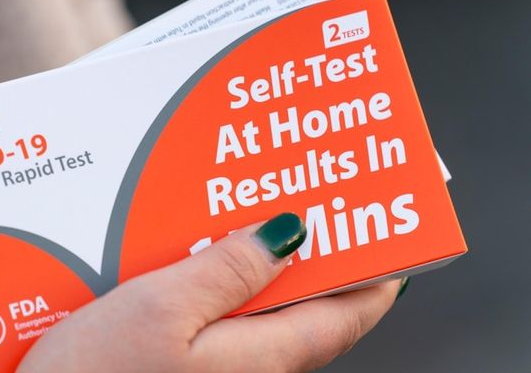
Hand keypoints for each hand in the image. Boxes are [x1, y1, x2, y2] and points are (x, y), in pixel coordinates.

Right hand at [17, 213, 402, 372]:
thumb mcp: (161, 308)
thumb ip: (228, 271)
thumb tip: (290, 236)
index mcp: (261, 356)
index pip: (349, 312)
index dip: (378, 270)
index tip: (391, 224)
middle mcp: (251, 367)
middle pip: (309, 306)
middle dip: (320, 253)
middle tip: (317, 196)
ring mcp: (219, 368)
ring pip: (265, 308)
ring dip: (269, 261)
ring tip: (260, 209)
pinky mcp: (188, 364)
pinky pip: (227, 316)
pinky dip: (229, 280)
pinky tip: (203, 251)